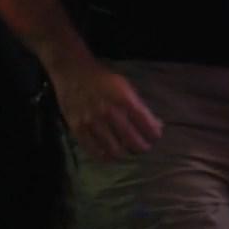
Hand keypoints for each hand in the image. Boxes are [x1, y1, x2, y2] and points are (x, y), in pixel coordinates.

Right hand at [49, 53, 163, 161]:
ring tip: (128, 152)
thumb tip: (156, 125)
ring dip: (125, 154)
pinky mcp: (77, 129)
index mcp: (124, 99)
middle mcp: (109, 112)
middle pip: (131, 139)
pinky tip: (110, 156)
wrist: (73, 71)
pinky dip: (105, 156)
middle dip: (142, 147)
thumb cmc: (103, 78)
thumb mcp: (125, 86)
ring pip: (114, 149)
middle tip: (144, 148)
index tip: (155, 137)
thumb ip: (139, 106)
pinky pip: (93, 150)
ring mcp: (92, 122)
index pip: (145, 123)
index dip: (153, 134)